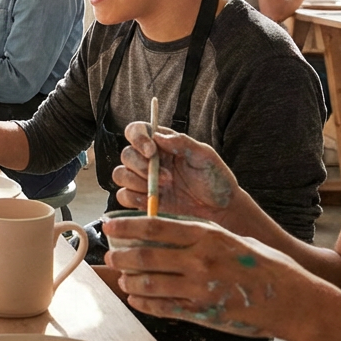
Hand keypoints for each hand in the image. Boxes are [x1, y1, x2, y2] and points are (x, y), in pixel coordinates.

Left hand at [103, 218, 314, 338]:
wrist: (295, 302)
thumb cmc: (268, 266)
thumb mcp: (235, 239)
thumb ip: (203, 235)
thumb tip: (169, 228)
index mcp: (207, 236)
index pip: (155, 227)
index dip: (127, 225)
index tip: (110, 224)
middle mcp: (199, 260)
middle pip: (145, 256)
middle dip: (121, 255)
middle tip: (111, 255)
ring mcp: (199, 289)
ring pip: (148, 284)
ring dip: (129, 281)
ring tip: (123, 278)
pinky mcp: (202, 313)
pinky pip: (162, 308)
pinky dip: (143, 303)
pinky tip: (136, 299)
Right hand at [111, 123, 238, 222]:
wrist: (220, 210)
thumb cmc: (215, 180)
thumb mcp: (205, 156)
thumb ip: (183, 143)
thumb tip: (158, 136)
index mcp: (162, 145)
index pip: (137, 131)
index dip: (137, 137)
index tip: (151, 150)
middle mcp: (148, 160)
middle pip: (126, 154)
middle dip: (141, 166)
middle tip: (166, 177)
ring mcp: (143, 181)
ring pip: (120, 174)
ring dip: (136, 182)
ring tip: (161, 189)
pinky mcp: (141, 200)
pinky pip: (123, 196)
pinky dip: (133, 198)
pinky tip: (151, 201)